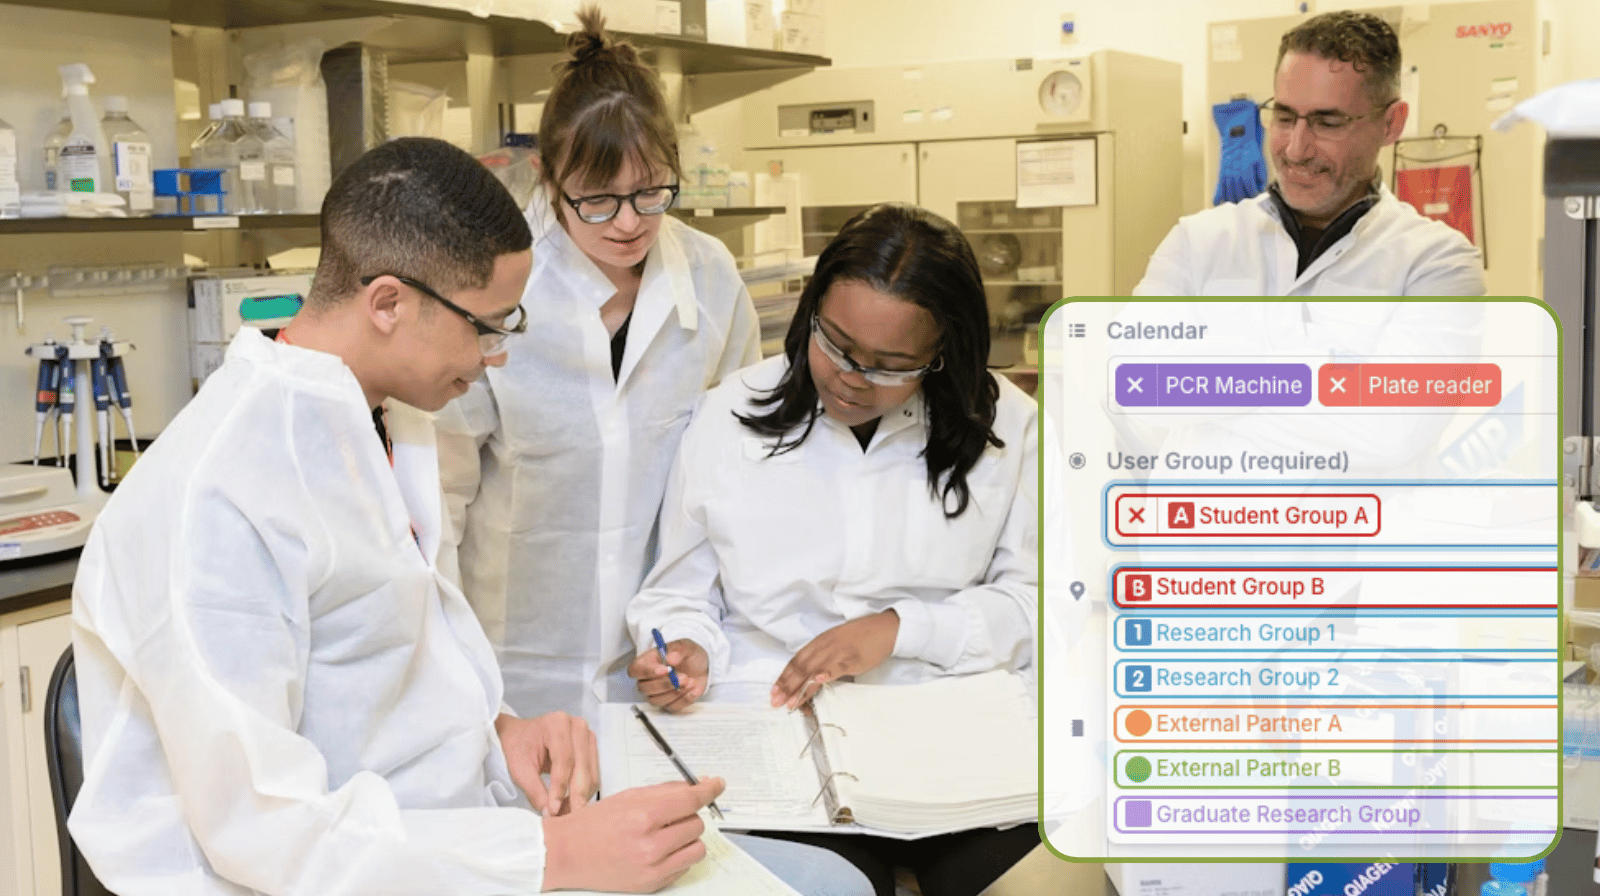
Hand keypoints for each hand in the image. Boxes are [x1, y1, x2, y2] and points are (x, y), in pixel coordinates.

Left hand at [495, 712, 597, 815]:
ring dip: (581, 796)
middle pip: (582, 767)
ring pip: (591, 773)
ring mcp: (588, 736)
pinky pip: (593, 774)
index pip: (564, 761)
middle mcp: (578, 727)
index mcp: (557, 724)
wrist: (520, 734)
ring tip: (566, 812)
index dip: (560, 788)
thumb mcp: (519, 769)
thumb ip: (535, 791)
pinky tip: (571, 802)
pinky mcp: (591, 748)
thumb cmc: (518, 747)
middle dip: (575, 796)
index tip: (554, 810)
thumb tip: (551, 814)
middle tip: (566, 818)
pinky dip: (584, 791)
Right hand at [540, 778, 724, 891]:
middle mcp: (650, 843)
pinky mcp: (651, 885)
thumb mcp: (627, 797)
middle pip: (696, 824)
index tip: (718, 784)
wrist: (565, 854)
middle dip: (688, 816)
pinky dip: (678, 856)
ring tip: (667, 834)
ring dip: (687, 838)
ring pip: (697, 848)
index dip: (709, 790)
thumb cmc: (593, 824)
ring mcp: (652, 868)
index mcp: (643, 815)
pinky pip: (684, 867)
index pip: (690, 800)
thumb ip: (663, 791)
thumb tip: (694, 786)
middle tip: (670, 815)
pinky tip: (659, 850)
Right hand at [627, 638, 709, 711]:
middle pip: (645, 688)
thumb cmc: (686, 654)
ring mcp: (657, 694)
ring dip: (676, 692)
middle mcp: (648, 680)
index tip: (665, 669)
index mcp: (646, 662)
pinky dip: (685, 699)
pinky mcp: (669, 703)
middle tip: (683, 677)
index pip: (635, 670)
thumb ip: (678, 650)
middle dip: (665, 684)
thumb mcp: (685, 646)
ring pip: (657, 700)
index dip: (647, 672)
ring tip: (690, 681)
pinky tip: (694, 689)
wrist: (700, 665)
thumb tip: (670, 658)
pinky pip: (672, 707)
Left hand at [771, 611, 899, 709]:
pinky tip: (819, 680)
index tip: (774, 691)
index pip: (796, 661)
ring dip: (801, 687)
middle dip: (787, 686)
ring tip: (791, 702)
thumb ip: (824, 659)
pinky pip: (837, 667)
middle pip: (801, 667)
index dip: (784, 677)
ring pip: (815, 670)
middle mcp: (825, 646)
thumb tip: (813, 678)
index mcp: (819, 642)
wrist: (884, 628)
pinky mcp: (853, 658)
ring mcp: (838, 652)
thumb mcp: (836, 644)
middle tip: (776, 702)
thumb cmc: (861, 637)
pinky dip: (827, 673)